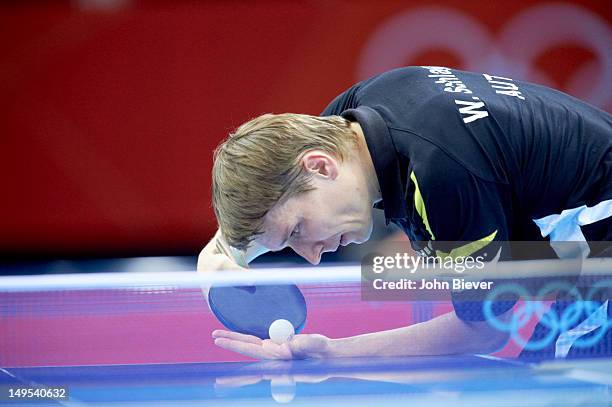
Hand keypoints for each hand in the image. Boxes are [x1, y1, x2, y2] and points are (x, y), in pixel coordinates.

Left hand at [213, 330, 330, 359]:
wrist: (328, 356)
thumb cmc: (323, 352)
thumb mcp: (314, 345)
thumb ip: (302, 345)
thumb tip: (285, 345)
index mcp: (279, 357)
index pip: (254, 352)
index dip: (239, 346)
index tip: (224, 342)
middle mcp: (272, 355)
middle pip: (247, 348)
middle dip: (230, 342)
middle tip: (214, 336)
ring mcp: (274, 350)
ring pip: (249, 343)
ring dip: (234, 338)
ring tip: (217, 334)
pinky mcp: (277, 345)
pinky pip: (258, 341)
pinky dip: (245, 339)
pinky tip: (238, 338)